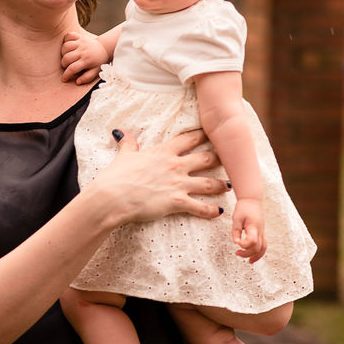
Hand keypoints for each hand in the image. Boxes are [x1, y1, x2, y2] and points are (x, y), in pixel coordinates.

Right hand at [61, 30, 108, 84]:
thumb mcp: (96, 71)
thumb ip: (87, 78)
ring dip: (63, 53)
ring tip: (68, 57)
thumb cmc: (98, 61)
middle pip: (66, 58)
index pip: (72, 68)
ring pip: (65, 47)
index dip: (66, 75)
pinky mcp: (79, 37)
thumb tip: (77, 82)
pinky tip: (68, 46)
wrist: (104, 48)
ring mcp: (80, 43)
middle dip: (64, 64)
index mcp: (86, 61)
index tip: (64, 79)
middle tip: (67, 66)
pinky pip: (68, 36)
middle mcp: (83, 51)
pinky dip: (66, 40)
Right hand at [88, 129, 227, 223]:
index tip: (212, 132)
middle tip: (228, 158)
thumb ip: (128, 144)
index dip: (202, 134)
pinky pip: (200, 207)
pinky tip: (219, 212)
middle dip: (219, 158)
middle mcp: (175, 166)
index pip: (188, 139)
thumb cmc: (117, 176)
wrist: (113, 196)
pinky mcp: (177, 202)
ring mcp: (178, 184)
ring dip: (221, 184)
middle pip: (205, 158)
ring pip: (208, 183)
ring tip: (229, 185)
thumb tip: (122, 133)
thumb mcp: (124, 156)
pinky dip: (211, 210)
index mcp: (163, 152)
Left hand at [232, 197, 266, 262]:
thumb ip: (236, 231)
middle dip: (247, 253)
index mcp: (254, 226)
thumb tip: (236, 243)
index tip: (237, 243)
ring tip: (249, 261)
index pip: (252, 241)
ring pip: (263, 248)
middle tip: (236, 252)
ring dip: (256, 256)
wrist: (252, 200)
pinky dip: (259, 252)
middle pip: (258, 247)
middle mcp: (260, 231)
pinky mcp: (261, 232)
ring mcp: (262, 232)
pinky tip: (252, 256)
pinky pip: (263, 244)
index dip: (245, 245)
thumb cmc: (243, 208)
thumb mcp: (236, 218)